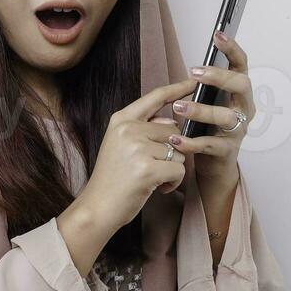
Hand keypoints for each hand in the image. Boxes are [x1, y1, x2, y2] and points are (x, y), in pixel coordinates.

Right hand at [72, 78, 193, 234]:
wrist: (97, 208)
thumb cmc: (112, 179)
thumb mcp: (120, 144)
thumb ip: (144, 128)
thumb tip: (172, 120)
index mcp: (121, 120)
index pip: (155, 97)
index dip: (177, 89)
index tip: (192, 82)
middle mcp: (129, 129)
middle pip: (174, 130)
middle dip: (172, 151)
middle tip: (152, 167)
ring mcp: (138, 148)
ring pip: (180, 151)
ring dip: (172, 169)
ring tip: (151, 179)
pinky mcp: (148, 169)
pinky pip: (179, 170)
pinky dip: (173, 182)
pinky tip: (156, 188)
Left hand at [167, 31, 252, 185]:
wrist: (214, 164)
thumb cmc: (210, 127)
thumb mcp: (209, 103)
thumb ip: (205, 87)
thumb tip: (194, 69)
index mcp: (238, 93)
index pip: (241, 65)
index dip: (232, 49)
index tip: (217, 35)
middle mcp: (244, 108)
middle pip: (242, 85)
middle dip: (220, 77)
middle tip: (196, 73)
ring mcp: (238, 130)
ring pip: (227, 116)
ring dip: (202, 110)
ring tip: (179, 108)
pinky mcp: (227, 151)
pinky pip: (211, 145)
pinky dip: (192, 142)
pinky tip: (176, 139)